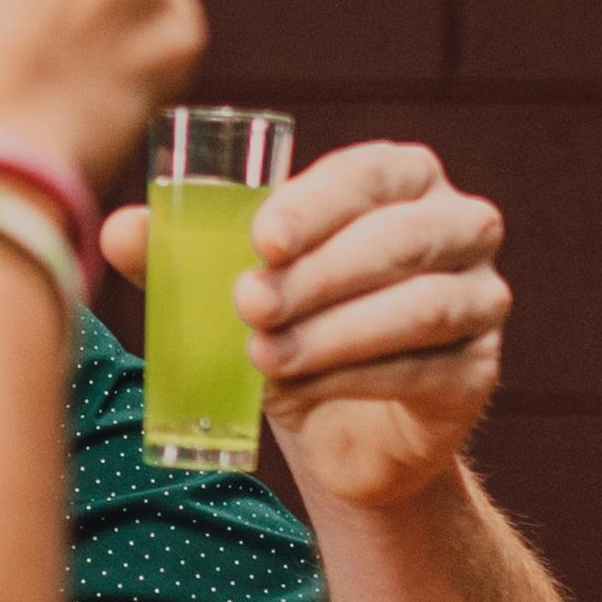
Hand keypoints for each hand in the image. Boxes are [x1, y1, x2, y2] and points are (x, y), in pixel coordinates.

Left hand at [100, 136, 511, 509]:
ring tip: (264, 356)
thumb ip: (180, 254)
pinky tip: (304, 392)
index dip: (316, 204)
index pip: (370, 174)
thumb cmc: (289, 324)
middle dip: (318, 274)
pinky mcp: (480, 371)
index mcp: (402, 179)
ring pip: (421, 307)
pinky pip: (426, 369)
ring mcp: (482, 298)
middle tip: (248, 305)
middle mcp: (459, 226)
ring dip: (334, 332)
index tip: (261, 240)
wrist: (342, 428)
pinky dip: (357, 379)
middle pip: (401, 238)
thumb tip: (119, 231)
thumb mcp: (232, 284)